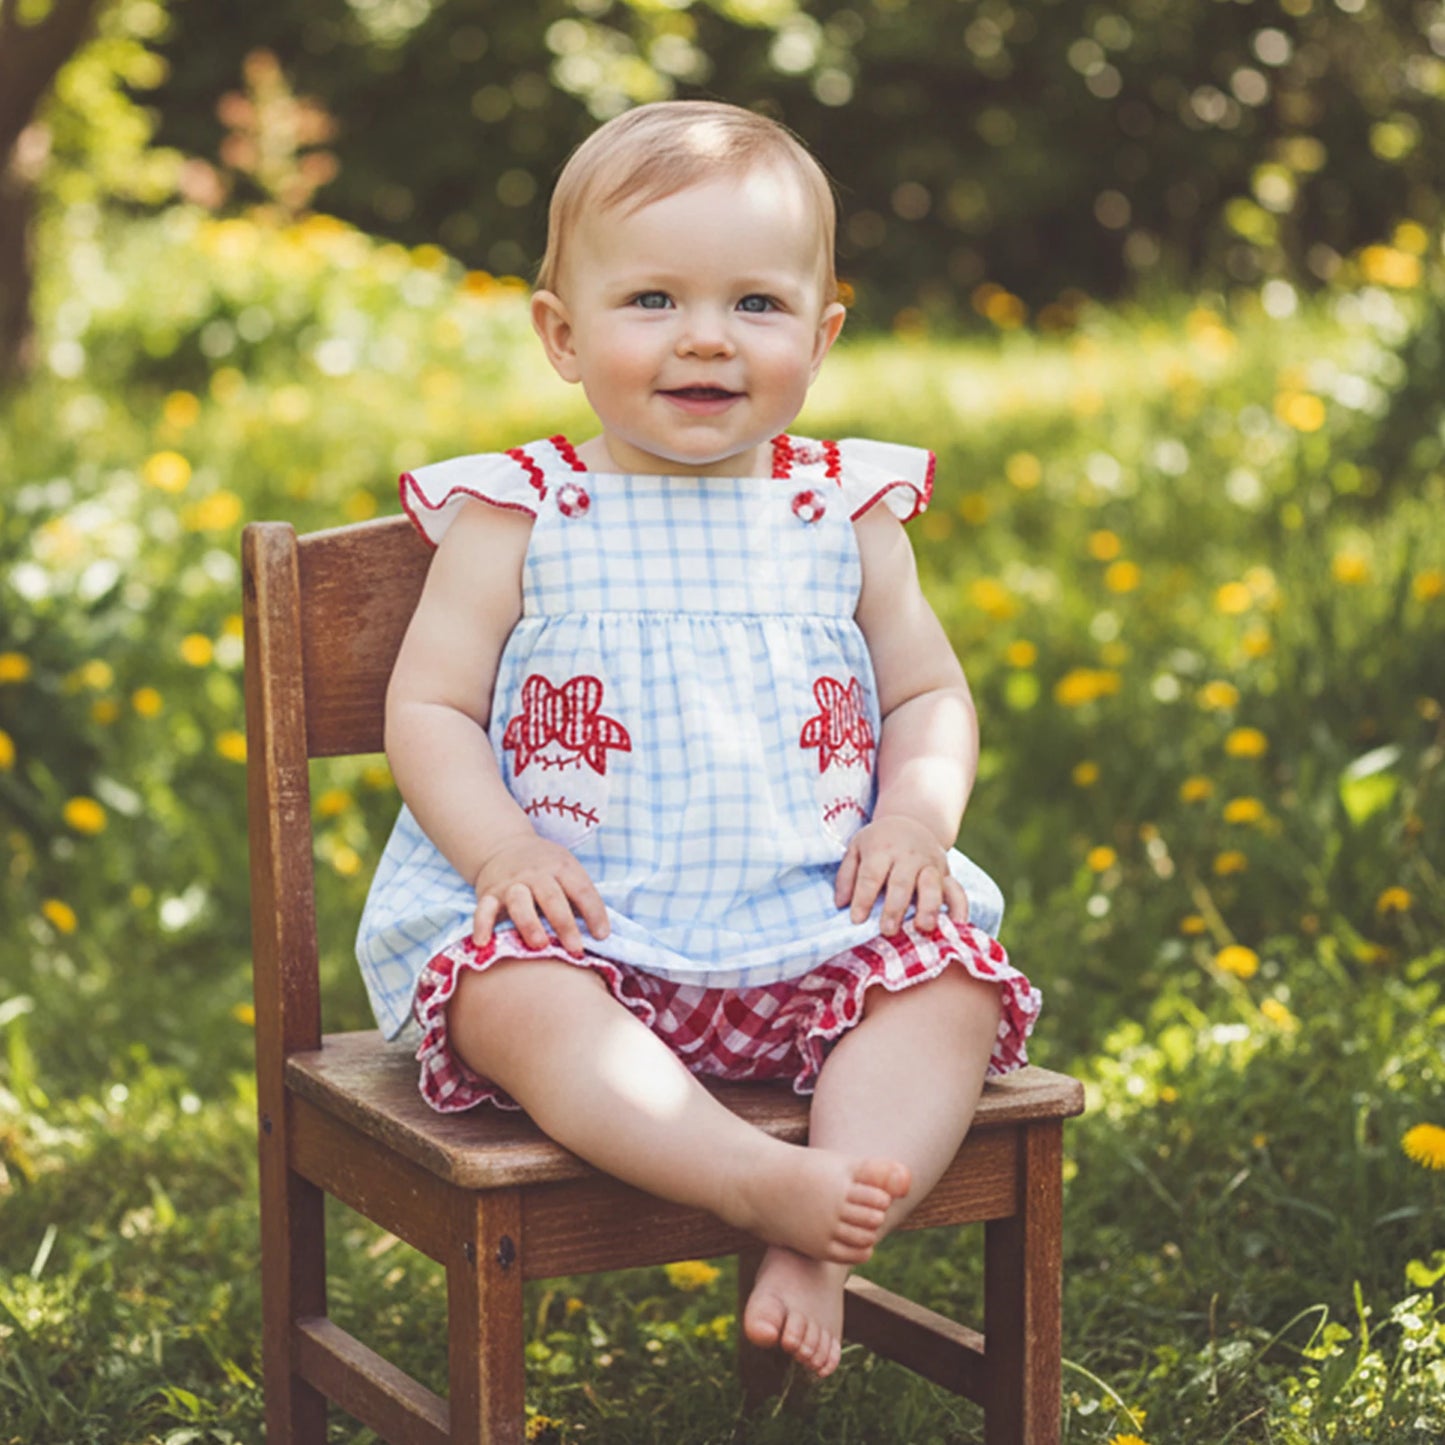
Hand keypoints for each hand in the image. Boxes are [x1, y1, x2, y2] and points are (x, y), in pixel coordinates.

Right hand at [471, 833, 609, 954]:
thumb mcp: (566, 871)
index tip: (602, 936)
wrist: (504, 846)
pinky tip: (483, 943)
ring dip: (529, 923)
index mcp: (561, 867)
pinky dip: (482, 925)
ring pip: (520, 901)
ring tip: (539, 945)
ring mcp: (511, 884)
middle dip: (564, 924)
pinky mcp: (488, 894)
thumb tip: (599, 935)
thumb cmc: (545, 869)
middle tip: (575, 949)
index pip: (581, 890)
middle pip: (552, 897)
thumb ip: (578, 897)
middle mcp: (536, 874)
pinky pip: (483, 910)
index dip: (594, 912)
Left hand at [834, 816, 969, 935]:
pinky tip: (957, 925)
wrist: (911, 821)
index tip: (856, 920)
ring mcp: (931, 864)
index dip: (863, 898)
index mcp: (882, 848)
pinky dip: (960, 907)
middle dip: (895, 908)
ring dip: (928, 907)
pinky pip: (957, 890)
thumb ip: (846, 876)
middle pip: (902, 882)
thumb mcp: (856, 848)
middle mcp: (908, 855)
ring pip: (932, 885)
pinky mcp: (947, 873)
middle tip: (887, 931)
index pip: (871, 875)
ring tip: (923, 927)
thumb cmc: (879, 841)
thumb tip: (841, 904)